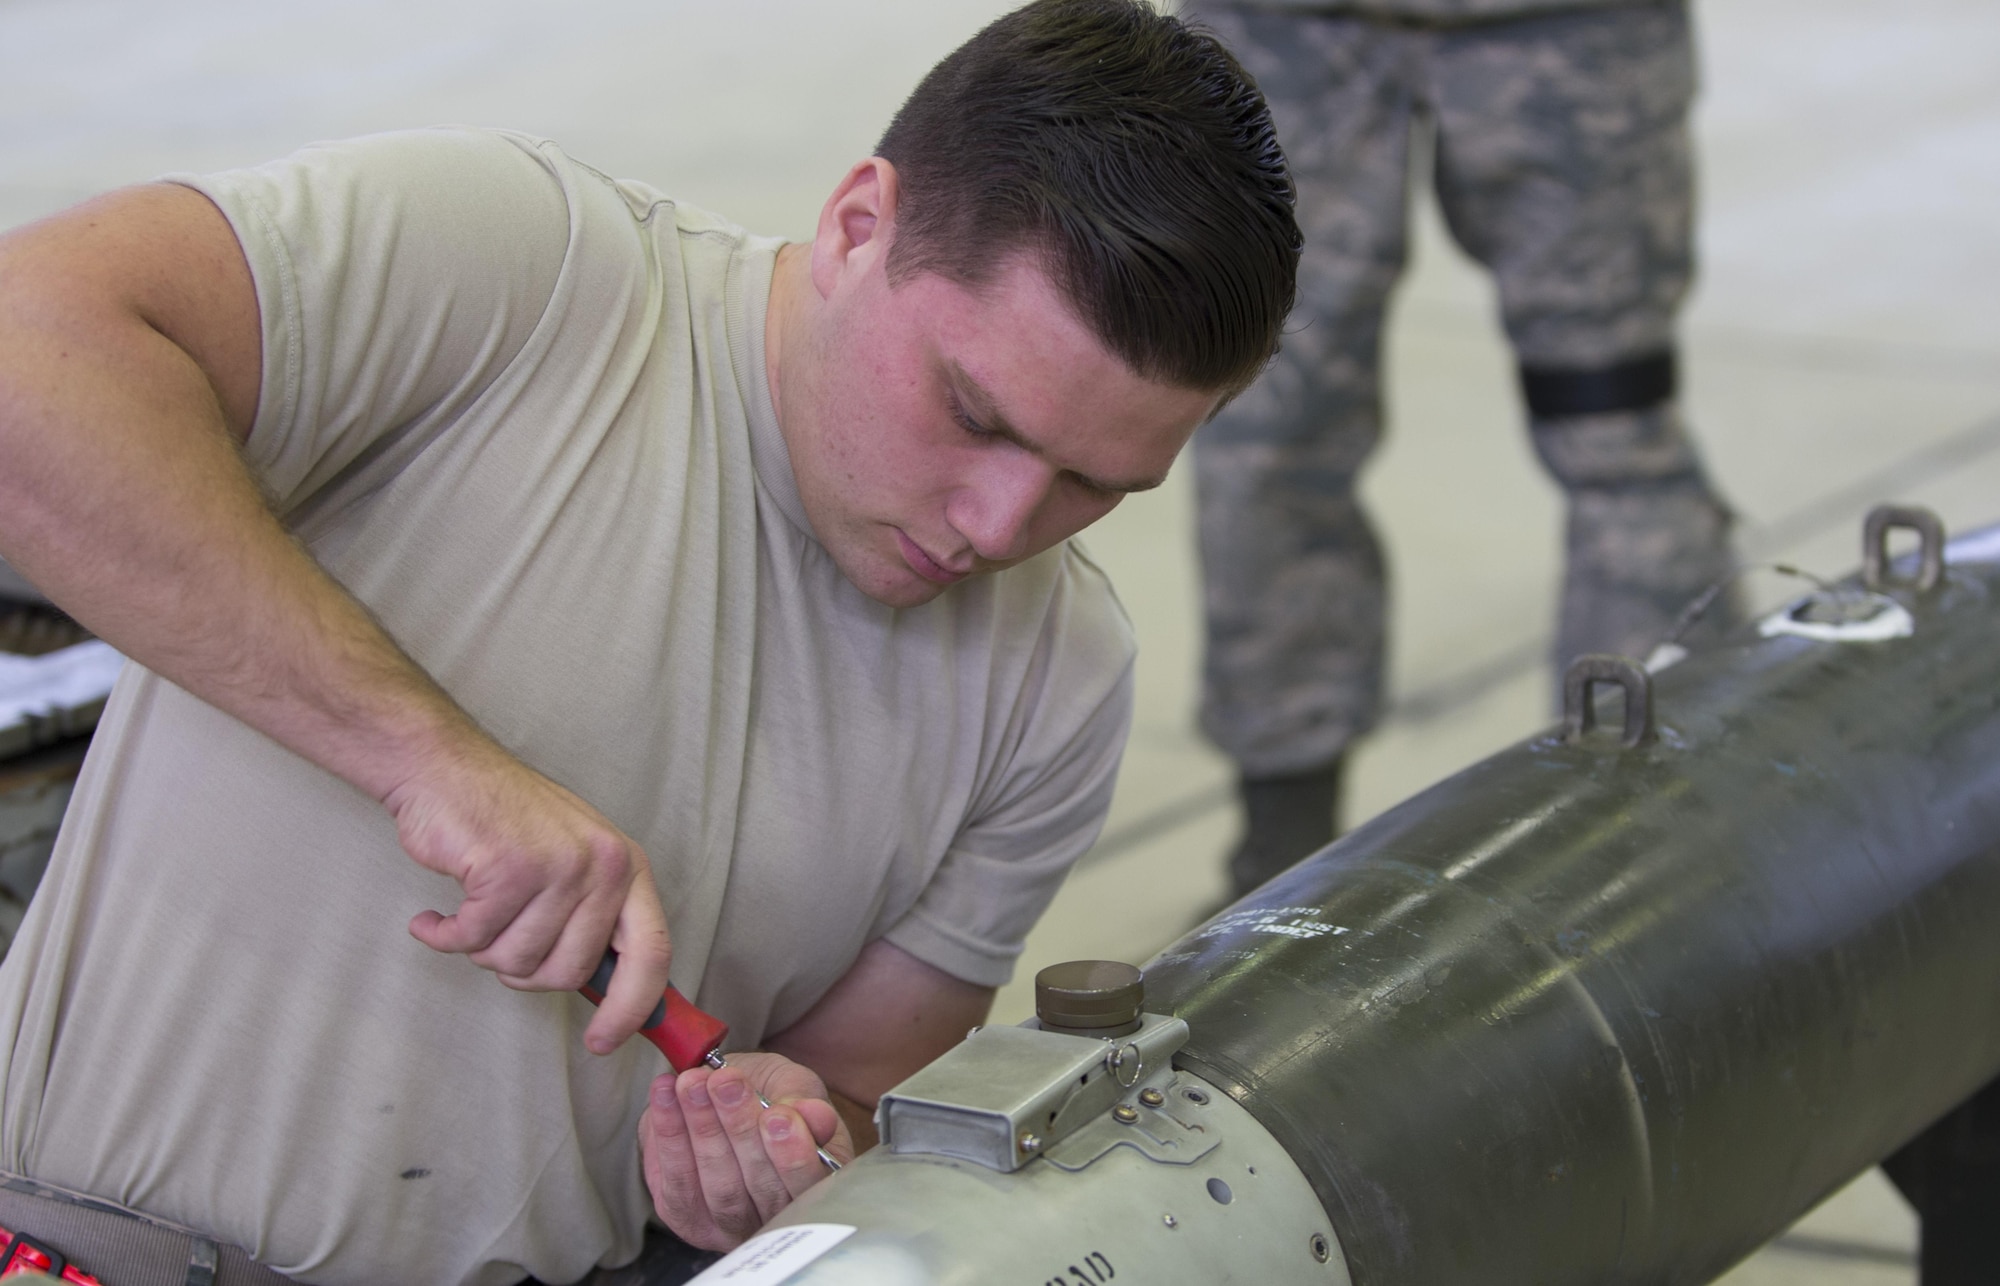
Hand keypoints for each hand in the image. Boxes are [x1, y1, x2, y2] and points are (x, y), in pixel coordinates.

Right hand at [386, 738, 672, 1053]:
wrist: (444, 770)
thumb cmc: (505, 823)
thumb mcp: (572, 863)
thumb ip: (592, 920)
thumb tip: (612, 995)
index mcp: (627, 868)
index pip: (652, 954)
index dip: (631, 1008)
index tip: (603, 1042)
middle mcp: (604, 865)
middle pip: (568, 972)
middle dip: (522, 972)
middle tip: (496, 941)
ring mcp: (558, 866)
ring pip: (517, 961)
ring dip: (480, 949)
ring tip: (470, 911)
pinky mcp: (508, 870)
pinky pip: (473, 939)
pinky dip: (445, 936)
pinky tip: (434, 916)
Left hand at [640, 1051, 853, 1249]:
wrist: (726, 1094)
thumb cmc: (771, 1094)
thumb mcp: (796, 1086)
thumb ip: (805, 1102)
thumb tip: (815, 1116)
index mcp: (814, 1187)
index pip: (808, 1184)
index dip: (792, 1155)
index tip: (777, 1115)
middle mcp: (774, 1217)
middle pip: (759, 1186)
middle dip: (738, 1128)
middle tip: (725, 1083)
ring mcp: (729, 1224)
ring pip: (717, 1186)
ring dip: (701, 1129)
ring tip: (691, 1083)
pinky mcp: (686, 1217)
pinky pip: (677, 1183)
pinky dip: (668, 1134)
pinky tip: (665, 1093)